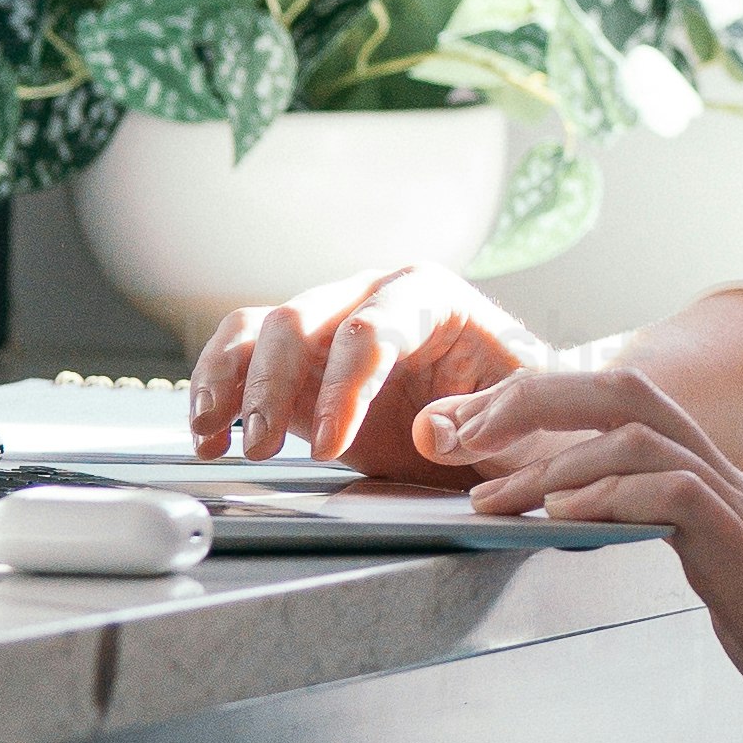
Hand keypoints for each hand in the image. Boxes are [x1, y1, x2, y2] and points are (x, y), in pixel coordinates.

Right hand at [188, 263, 535, 475]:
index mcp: (427, 296)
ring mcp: (330, 332)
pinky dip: (218, 394)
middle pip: (300, 319)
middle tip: (262, 446)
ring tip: (214, 435)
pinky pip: (242, 364)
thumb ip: (487, 417)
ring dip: (228, 380)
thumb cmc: (531, 409)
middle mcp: (369, 299)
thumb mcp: (530, 413)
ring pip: (258, 331)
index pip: (371, 329)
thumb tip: (429, 431)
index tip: (333, 447)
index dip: (346, 388)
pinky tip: (210, 436)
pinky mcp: (302, 372)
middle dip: (272, 382)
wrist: (517, 429)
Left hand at [425, 366, 742, 742]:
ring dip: (550, 461)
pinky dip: (609, 496)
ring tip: (496, 502)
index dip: (546, 407)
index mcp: (721, 490)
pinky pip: (672, 490)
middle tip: (461, 436)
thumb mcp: (734, 590)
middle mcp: (732, 485)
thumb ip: (689, 549)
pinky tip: (567, 521)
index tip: (479, 438)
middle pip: (626, 389)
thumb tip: (622, 532)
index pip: (629, 407)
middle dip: (531, 400)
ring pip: (638, 432)